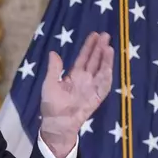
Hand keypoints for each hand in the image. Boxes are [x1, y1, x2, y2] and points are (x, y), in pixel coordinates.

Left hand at [40, 32, 113, 157]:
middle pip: (95, 61)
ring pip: (102, 70)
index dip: (89, 47)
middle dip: (100, 48)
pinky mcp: (97, 97)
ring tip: (108, 47)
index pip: (84, 57)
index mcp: (74, 75)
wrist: (58, 122)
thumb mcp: (49, 84)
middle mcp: (86, 79)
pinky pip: (104, 85)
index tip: (94, 34)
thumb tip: (53, 52)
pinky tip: (109, 66)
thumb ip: (54, 69)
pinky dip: (107, 76)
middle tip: (106, 35)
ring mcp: (92, 87)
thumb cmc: (52, 104)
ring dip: (106, 59)